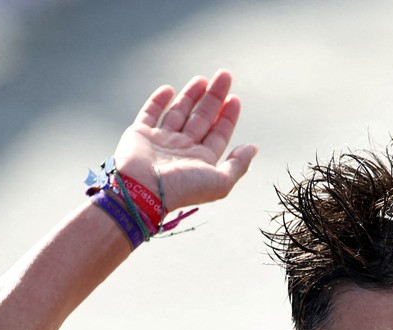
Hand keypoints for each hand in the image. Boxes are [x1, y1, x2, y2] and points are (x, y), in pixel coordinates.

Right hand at [112, 71, 257, 210]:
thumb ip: (238, 165)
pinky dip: (158, 101)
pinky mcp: (139, 134)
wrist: (142, 190)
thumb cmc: (182, 188)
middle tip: (224, 76)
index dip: (227, 116)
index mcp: (200, 161)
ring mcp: (160, 141)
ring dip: (190, 95)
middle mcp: (182, 150)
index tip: (235, 99)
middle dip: (214, 97)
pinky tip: (168, 89)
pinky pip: (150, 113)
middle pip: (201, 118)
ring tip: (202, 79)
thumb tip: (253, 148)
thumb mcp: (220, 182)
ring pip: (178, 113)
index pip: (218, 134)